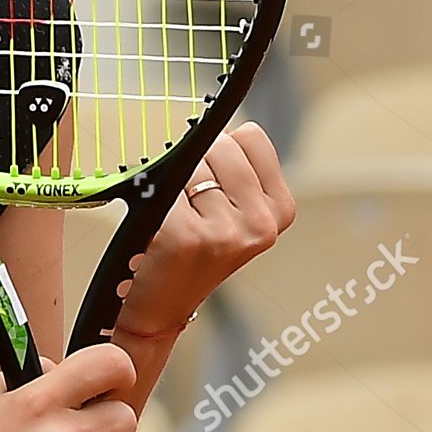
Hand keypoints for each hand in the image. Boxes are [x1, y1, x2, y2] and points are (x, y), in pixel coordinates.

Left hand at [119, 121, 295, 332]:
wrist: (158, 307)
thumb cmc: (189, 246)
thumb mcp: (232, 210)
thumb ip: (236, 168)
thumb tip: (215, 124)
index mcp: (280, 210)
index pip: (251, 137)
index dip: (221, 150)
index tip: (213, 182)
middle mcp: (260, 224)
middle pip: (220, 145)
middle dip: (196, 164)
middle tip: (187, 205)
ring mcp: (225, 232)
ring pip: (190, 163)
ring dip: (172, 182)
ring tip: (173, 218)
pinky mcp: (186, 236)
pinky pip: (164, 183)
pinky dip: (152, 197)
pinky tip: (158, 229)